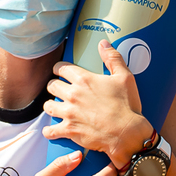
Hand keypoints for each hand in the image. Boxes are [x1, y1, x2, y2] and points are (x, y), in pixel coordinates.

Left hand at [42, 39, 152, 167]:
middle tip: (59, 89)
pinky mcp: (69, 130)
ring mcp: (69, 113)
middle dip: (54, 86)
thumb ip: (112, 58)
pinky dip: (49, 131)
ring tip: (55, 107)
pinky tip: (51, 130)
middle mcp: (72, 95)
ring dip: (50, 105)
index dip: (59, 68)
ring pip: (48, 106)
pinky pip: (50, 130)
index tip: (59, 71)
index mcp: (83, 80)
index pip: (61, 68)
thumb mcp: (125, 77)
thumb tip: (103, 43)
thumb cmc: (127, 105)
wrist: (127, 133)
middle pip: (52, 86)